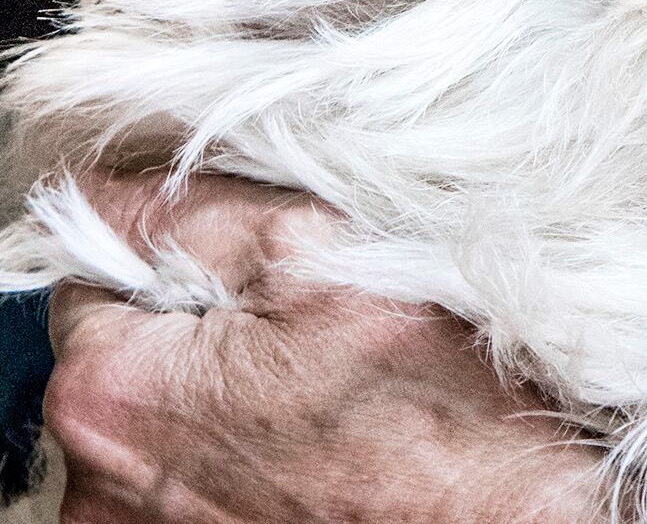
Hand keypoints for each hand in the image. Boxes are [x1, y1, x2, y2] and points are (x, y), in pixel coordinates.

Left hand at [42, 172, 600, 522]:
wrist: (512, 520)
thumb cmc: (435, 404)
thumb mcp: (317, 254)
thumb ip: (190, 213)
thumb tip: (105, 192)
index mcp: (111, 392)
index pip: (97, 276)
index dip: (189, 253)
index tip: (272, 270)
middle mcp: (101, 489)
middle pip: (131, 358)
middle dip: (210, 332)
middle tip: (316, 333)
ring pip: (171, 425)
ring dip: (234, 401)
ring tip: (332, 400)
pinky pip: (202, 486)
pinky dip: (254, 462)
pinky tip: (329, 453)